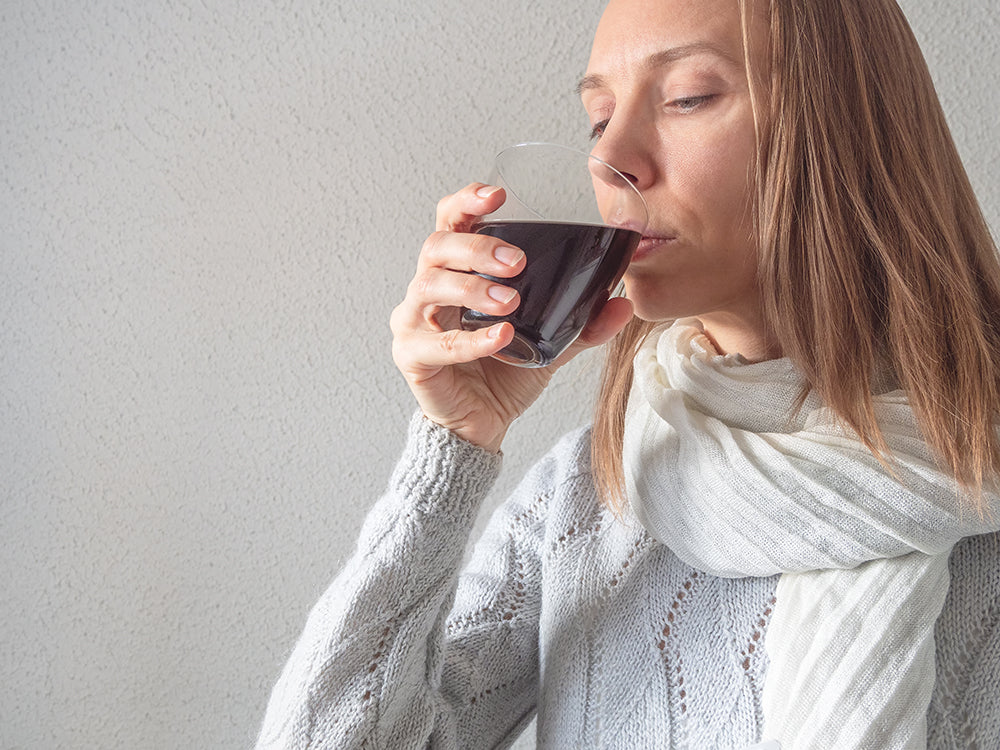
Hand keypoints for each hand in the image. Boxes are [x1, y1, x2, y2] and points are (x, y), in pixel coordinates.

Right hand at [390, 183, 633, 451]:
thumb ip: (583, 322)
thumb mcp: (552, 342)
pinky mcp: (411, 356)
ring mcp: (413, 321)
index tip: (499, 196)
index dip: (467, 202)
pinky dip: (470, 339)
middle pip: (436, 247)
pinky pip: (435, 341)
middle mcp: (427, 288)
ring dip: (472, 288)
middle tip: (519, 263)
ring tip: (511, 302)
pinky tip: (501, 337)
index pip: (451, 222)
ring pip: (428, 285)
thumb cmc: (504, 372)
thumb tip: (624, 302)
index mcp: (457, 271)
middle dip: (477, 248)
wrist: (483, 423)